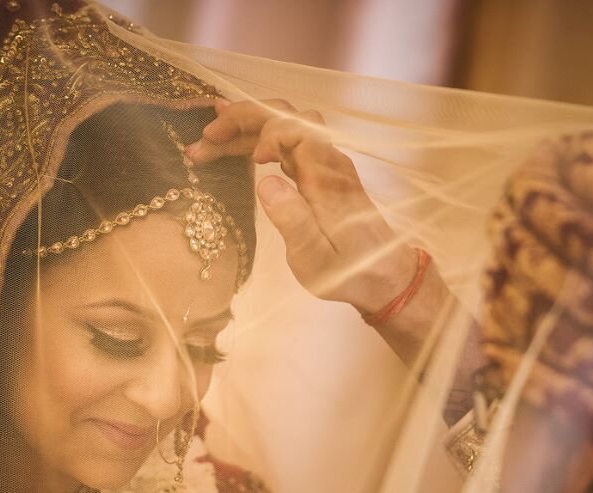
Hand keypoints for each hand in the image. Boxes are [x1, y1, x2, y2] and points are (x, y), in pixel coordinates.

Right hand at [186, 99, 417, 313]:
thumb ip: (292, 219)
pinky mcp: (321, 175)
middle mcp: (328, 162)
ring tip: (209, 139)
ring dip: (247, 129)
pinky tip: (239, 150)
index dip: (270, 132)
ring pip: (284, 127)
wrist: (386, 276)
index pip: (297, 128)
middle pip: (287, 117)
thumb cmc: (350, 272)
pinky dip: (259, 141)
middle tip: (206, 136)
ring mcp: (325, 165)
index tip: (253, 161)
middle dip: (245, 118)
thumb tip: (265, 181)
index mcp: (327, 176)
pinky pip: (288, 144)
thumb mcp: (316, 258)